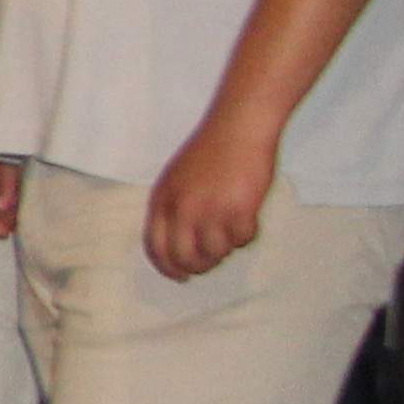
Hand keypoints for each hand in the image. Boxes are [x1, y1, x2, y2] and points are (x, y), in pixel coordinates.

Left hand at [146, 113, 279, 279]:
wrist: (238, 126)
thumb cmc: (211, 150)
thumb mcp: (175, 178)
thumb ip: (172, 208)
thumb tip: (176, 246)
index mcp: (161, 201)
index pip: (155, 248)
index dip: (167, 268)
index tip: (180, 277)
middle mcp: (182, 209)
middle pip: (185, 258)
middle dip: (199, 266)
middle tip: (212, 262)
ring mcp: (210, 211)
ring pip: (216, 252)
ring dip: (226, 248)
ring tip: (232, 228)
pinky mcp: (239, 210)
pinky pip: (243, 239)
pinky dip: (247, 234)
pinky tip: (249, 216)